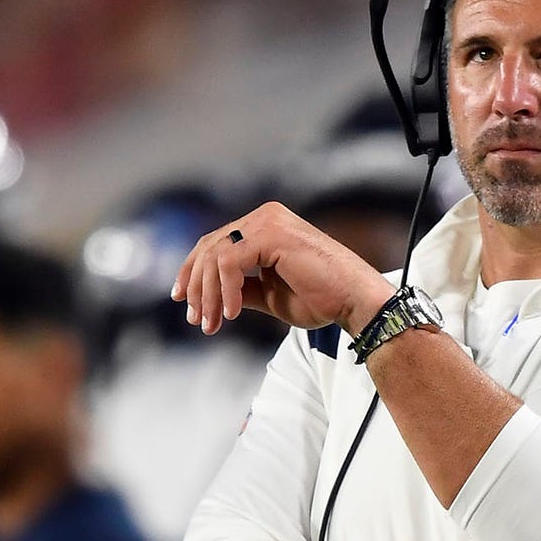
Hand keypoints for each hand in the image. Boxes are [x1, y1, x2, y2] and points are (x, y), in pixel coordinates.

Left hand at [172, 202, 394, 335]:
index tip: (184, 302)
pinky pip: (229, 263)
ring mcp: (268, 222)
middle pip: (208, 247)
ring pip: (214, 256)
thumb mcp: (269, 295)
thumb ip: (242, 289)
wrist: (355, 302)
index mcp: (264, 226)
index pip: (214, 243)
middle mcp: (264, 217)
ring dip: (209, 295)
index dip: (193, 273)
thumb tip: (213, 296)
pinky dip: (226, 291)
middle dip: (197, 287)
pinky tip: (233, 314)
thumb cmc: (323, 300)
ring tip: (213, 323)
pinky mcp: (271, 234)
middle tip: (198, 320)